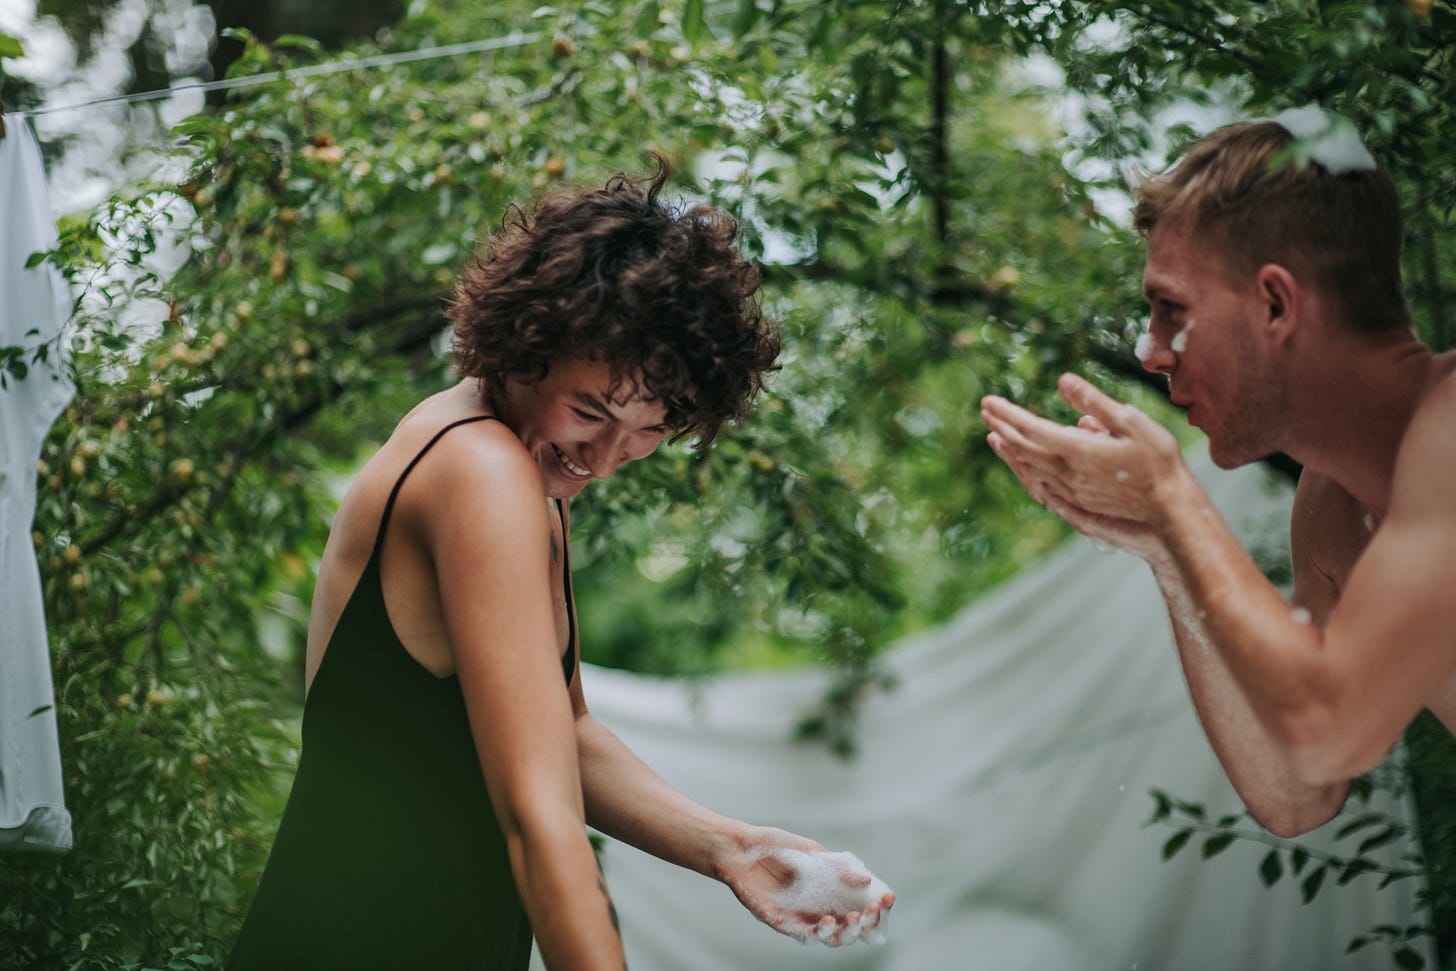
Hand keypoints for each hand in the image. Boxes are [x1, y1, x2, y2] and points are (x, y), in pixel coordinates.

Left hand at [714, 826, 893, 946]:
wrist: (739, 846)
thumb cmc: (775, 846)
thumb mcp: (811, 851)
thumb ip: (836, 865)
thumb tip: (864, 879)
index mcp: (827, 892)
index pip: (858, 906)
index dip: (876, 906)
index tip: (889, 897)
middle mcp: (815, 908)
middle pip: (848, 928)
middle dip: (865, 924)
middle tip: (873, 912)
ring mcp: (797, 916)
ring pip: (827, 937)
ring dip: (843, 932)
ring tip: (852, 919)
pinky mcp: (777, 920)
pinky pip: (799, 934)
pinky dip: (816, 932)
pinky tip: (826, 922)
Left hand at [981, 373, 1190, 551]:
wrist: (1170, 507)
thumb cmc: (1157, 460)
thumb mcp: (1131, 422)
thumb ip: (1095, 402)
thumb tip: (1062, 380)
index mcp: (1078, 451)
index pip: (1032, 429)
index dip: (1008, 414)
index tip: (988, 400)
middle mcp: (1068, 474)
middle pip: (1024, 448)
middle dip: (1002, 426)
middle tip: (984, 409)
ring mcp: (1071, 491)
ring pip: (1030, 467)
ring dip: (1009, 449)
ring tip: (993, 434)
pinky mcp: (1077, 502)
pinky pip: (1041, 483)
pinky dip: (1025, 469)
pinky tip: (1022, 463)